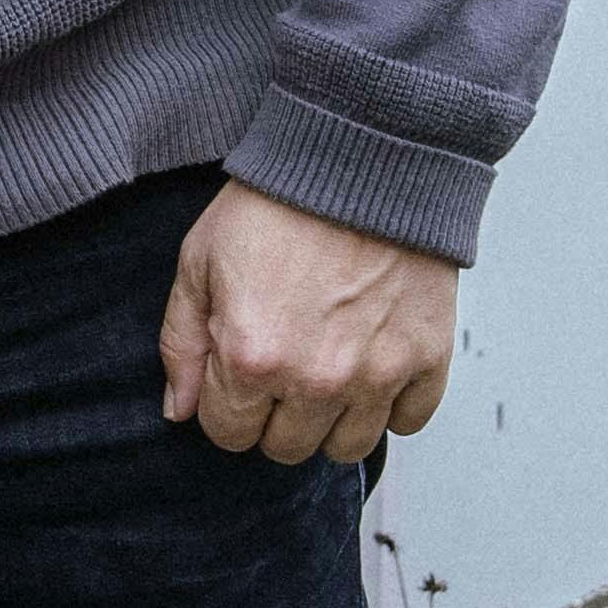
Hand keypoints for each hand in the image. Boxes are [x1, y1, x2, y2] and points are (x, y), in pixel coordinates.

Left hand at [160, 183, 456, 464]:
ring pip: (347, 448)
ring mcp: (376, 374)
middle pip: (287, 448)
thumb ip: (181, 343)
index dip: (227, 405)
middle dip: (275, 415)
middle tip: (282, 364)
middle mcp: (315, 379)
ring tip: (326, 368)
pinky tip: (371, 363)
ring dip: (331, 420)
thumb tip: (179, 411)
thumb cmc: (277, 203)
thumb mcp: (199, 262)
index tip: (237, 372)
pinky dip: (391, 404)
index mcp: (251, 358)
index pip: (228, 435)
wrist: (361, 159)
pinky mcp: (427, 359)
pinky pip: (408, 421)